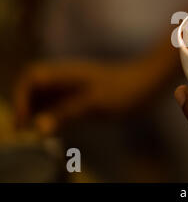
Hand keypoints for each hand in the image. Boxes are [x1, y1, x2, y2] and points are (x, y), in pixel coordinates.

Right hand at [14, 60, 151, 134]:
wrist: (151, 80)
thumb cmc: (127, 89)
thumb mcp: (96, 103)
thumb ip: (67, 113)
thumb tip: (39, 127)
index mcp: (68, 73)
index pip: (32, 76)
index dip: (22, 97)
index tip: (26, 120)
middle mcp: (69, 74)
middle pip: (36, 85)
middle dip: (27, 104)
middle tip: (27, 128)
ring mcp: (78, 81)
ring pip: (49, 92)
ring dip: (40, 108)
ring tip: (40, 129)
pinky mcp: (87, 90)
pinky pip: (63, 98)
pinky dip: (54, 110)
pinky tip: (57, 123)